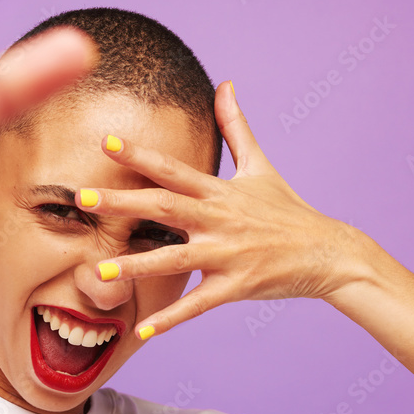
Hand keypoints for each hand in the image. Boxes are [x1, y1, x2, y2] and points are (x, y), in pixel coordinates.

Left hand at [78, 81, 363, 337]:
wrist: (329, 253)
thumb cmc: (288, 210)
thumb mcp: (261, 165)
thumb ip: (236, 126)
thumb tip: (225, 83)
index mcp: (220, 191)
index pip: (174, 168)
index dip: (140, 154)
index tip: (105, 142)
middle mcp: (220, 219)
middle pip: (166, 207)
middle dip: (123, 202)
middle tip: (84, 198)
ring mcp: (229, 254)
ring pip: (176, 259)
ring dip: (137, 265)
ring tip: (100, 270)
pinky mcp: (237, 286)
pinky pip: (199, 305)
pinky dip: (172, 318)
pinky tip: (144, 330)